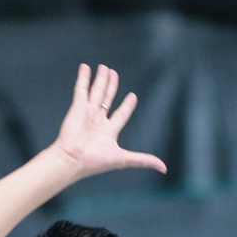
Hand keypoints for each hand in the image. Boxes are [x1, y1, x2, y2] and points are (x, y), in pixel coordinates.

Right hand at [52, 62, 161, 181]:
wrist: (72, 160)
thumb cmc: (94, 162)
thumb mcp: (124, 160)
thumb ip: (143, 160)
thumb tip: (164, 168)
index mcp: (109, 132)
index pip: (121, 114)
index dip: (127, 105)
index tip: (132, 96)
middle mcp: (98, 121)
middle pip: (107, 99)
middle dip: (111, 86)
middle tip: (114, 73)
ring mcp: (87, 113)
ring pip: (96, 92)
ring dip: (100, 80)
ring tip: (104, 67)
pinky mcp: (77, 107)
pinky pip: (81, 89)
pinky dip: (83, 78)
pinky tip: (85, 68)